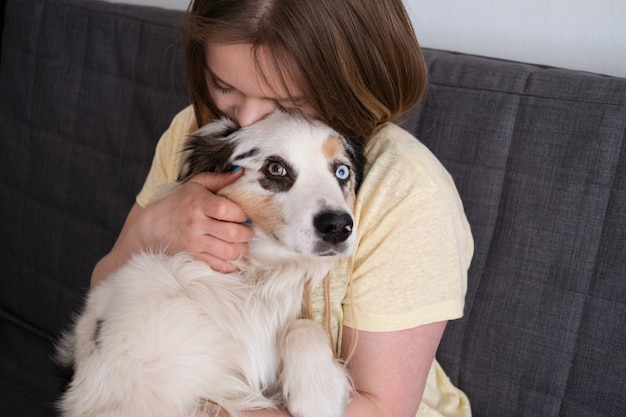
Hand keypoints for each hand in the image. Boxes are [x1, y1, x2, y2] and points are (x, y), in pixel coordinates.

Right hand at [91, 170, 253, 287]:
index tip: (243, 215)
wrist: (152, 227)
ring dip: (241, 249)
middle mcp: (196, 224)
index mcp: (198, 203)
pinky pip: (219, 266)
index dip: (242, 213)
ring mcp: (194, 244)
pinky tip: (230, 254)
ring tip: (240, 242)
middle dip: (247, 233)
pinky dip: (231, 263)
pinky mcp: (193, 258)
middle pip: (232, 233)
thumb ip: (219, 179)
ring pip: (229, 252)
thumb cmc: (178, 203)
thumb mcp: (195, 185)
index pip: (227, 209)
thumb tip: (241, 173)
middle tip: (247, 231)